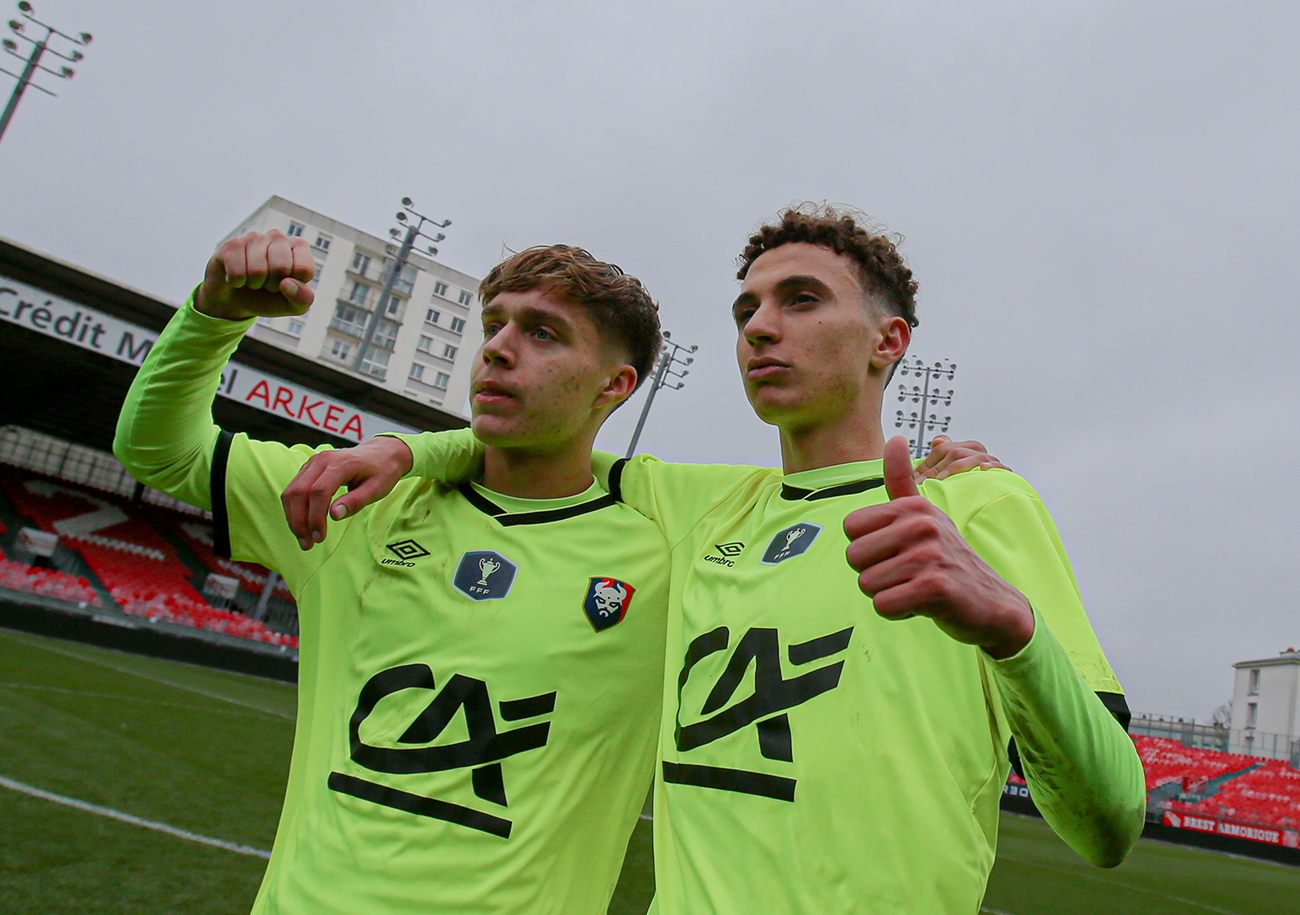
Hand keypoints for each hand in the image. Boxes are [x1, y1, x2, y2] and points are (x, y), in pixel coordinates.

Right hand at [195, 229, 315, 319]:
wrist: (236, 299)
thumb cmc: (270, 298)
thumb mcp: (293, 305)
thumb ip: (303, 298)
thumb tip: (286, 284)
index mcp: (299, 246)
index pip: (304, 269)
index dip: (293, 286)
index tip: (286, 284)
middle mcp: (278, 236)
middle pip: (281, 268)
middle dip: (272, 285)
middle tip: (267, 283)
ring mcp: (254, 237)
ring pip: (258, 270)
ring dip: (254, 283)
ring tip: (253, 279)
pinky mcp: (232, 244)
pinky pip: (237, 272)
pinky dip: (237, 282)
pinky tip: (237, 276)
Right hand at [281, 437, 413, 549]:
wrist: (380, 453)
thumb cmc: (381, 472)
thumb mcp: (376, 489)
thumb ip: (356, 501)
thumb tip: (334, 515)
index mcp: (341, 464)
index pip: (319, 491)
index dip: (316, 517)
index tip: (319, 538)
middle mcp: (322, 460)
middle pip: (299, 492)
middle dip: (299, 521)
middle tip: (307, 544)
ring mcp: (313, 463)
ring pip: (292, 491)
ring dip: (293, 518)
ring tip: (303, 539)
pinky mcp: (309, 469)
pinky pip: (294, 489)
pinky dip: (294, 509)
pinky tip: (303, 525)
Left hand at [844, 436, 1033, 658]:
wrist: (992, 601)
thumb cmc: (947, 558)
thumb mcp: (925, 515)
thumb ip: (901, 481)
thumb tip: (894, 438)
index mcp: (913, 506)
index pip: (850, 527)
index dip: (867, 547)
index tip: (897, 551)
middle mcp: (922, 524)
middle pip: (854, 557)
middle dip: (873, 573)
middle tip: (906, 574)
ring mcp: (930, 555)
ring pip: (867, 584)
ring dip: (888, 593)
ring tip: (916, 586)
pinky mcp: (936, 588)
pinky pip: (884, 605)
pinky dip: (898, 611)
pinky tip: (922, 604)